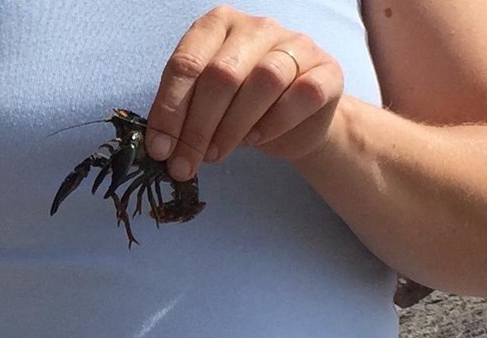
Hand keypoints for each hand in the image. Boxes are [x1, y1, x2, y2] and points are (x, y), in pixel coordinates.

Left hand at [145, 6, 343, 180]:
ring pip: (263, 80)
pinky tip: (258, 139)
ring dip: (233, 126)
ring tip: (217, 154)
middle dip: (198, 127)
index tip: (160, 150)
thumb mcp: (208, 105)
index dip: (169, 110)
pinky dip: (276, 122)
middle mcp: (256, 27)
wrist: (297, 120)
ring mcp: (296, 44)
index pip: (186, 64)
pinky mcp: (327, 70)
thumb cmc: (244, 108)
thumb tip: (161, 148)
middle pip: (222, 74)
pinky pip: (302, 94)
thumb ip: (185, 114)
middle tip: (185, 164)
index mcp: (217, 25)